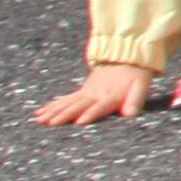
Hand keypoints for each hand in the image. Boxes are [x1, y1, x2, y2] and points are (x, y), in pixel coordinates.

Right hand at [33, 63, 149, 127]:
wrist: (126, 56)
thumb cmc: (136, 75)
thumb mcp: (141, 86)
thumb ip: (135, 100)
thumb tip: (131, 115)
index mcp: (111, 95)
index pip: (100, 106)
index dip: (91, 114)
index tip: (79, 122)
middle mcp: (95, 94)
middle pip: (78, 105)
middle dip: (64, 114)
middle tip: (50, 123)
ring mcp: (86, 92)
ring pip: (67, 102)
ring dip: (53, 111)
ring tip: (40, 120)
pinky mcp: (82, 91)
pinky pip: (65, 99)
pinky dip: (53, 105)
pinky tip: (40, 112)